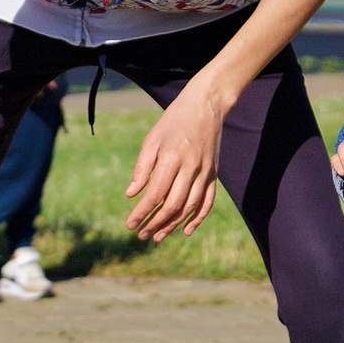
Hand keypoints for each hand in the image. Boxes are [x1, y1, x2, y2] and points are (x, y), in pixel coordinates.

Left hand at [125, 84, 228, 241]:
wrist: (206, 105)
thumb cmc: (173, 121)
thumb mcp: (152, 139)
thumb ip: (142, 168)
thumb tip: (131, 194)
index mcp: (172, 159)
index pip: (155, 195)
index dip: (141, 213)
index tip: (130, 224)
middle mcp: (191, 168)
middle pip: (173, 205)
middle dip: (155, 223)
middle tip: (141, 236)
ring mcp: (205, 172)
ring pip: (190, 207)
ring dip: (173, 225)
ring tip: (157, 236)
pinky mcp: (213, 174)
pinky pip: (208, 202)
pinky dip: (198, 218)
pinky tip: (186, 230)